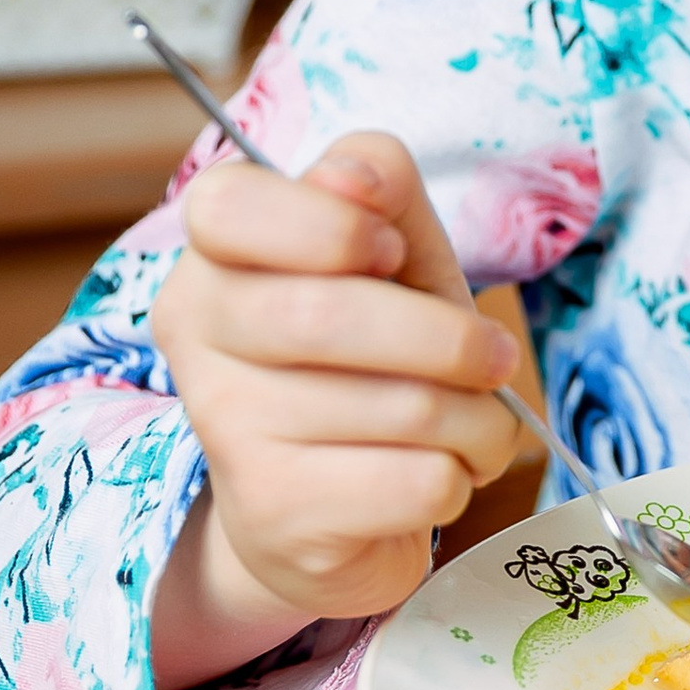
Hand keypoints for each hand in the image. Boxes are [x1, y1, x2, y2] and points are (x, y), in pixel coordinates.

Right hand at [150, 133, 525, 680]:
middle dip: (448, 338)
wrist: (331, 511)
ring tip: (473, 425)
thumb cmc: (371, 361)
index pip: (230, 205)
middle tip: (493, 357)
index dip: (330, 224)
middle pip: (329, 313)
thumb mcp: (392, 260)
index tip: (389, 250)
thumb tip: (355, 178)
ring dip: (475, 418)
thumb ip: (382, 195)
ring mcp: (226, 429)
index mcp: (213, 255)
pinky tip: (437, 476)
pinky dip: (460, 478)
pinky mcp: (274, 512)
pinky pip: (415, 480)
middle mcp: (196, 337)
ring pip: (398, 406)